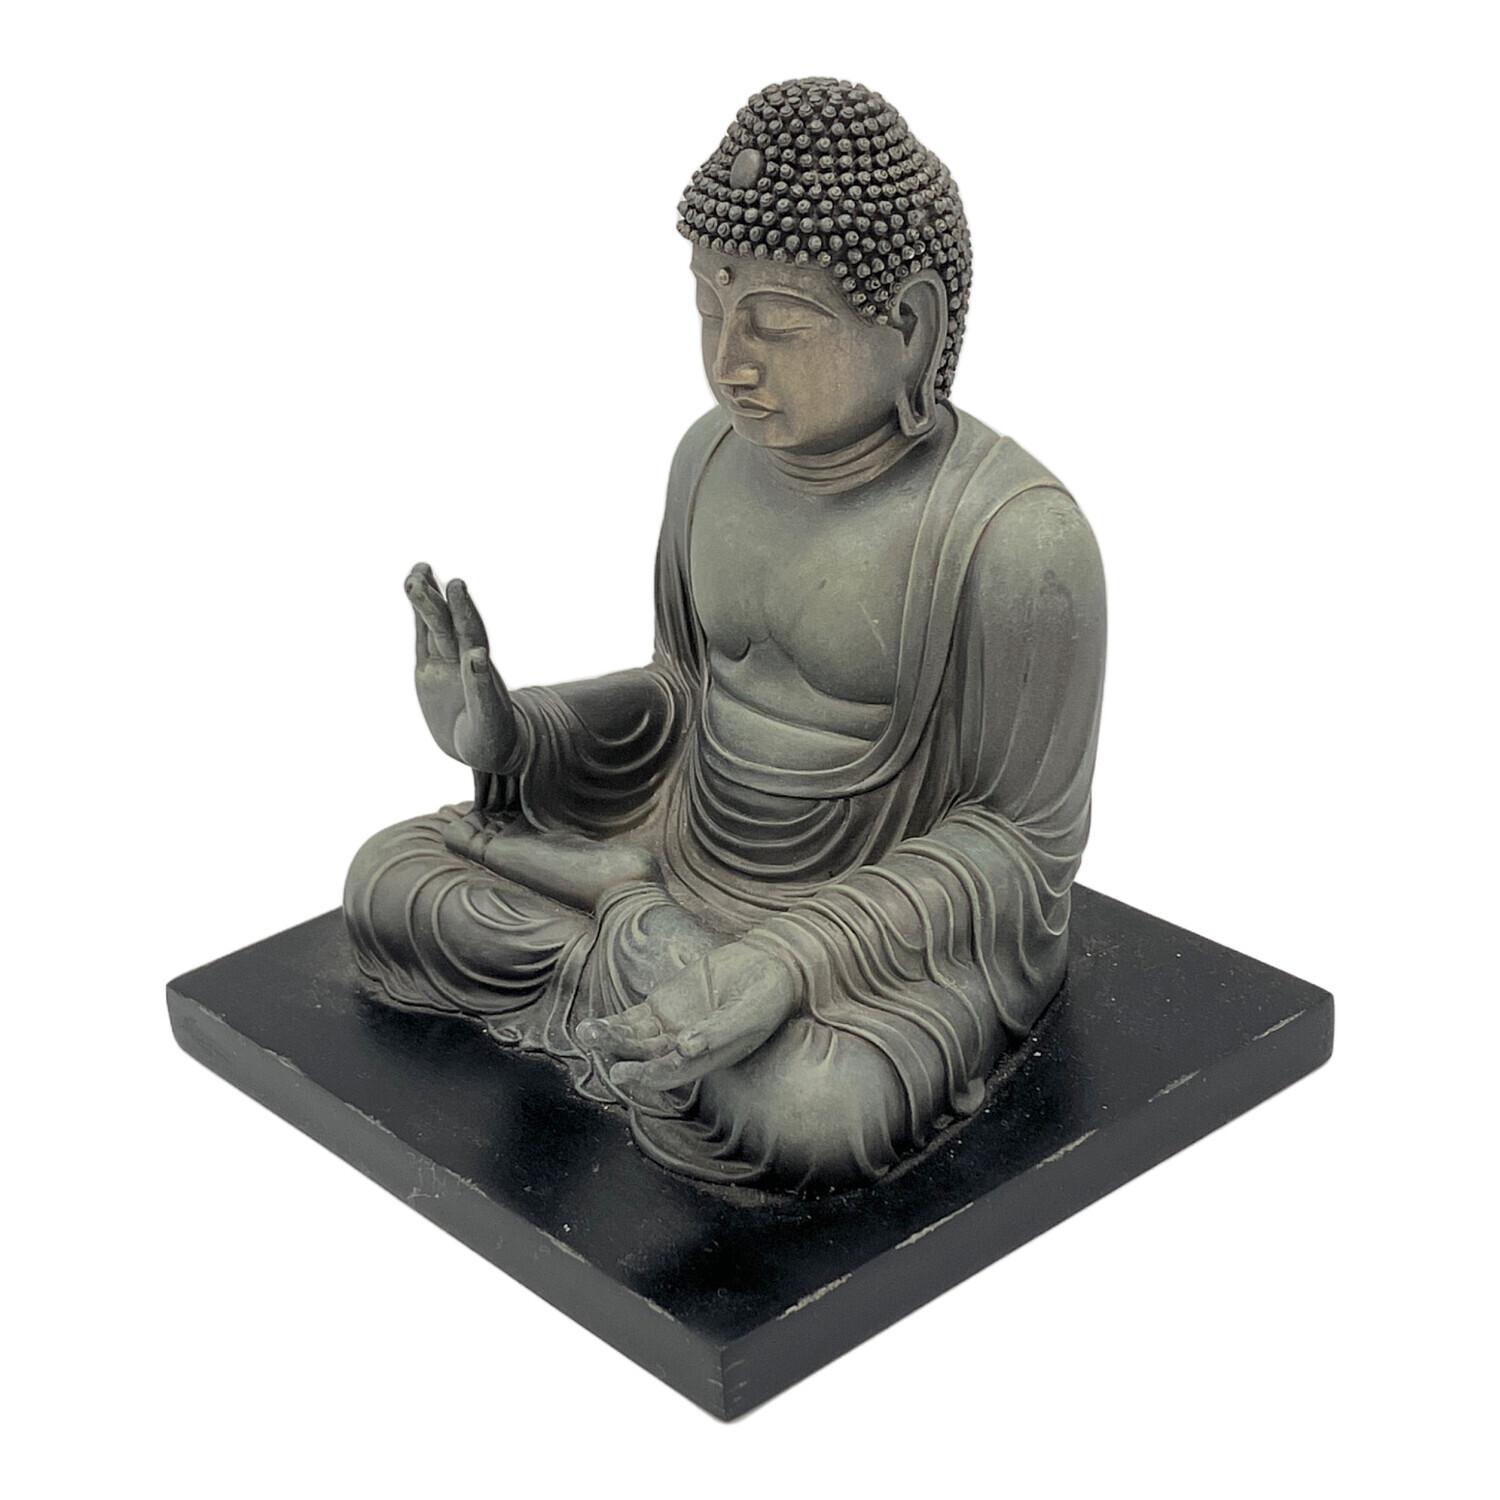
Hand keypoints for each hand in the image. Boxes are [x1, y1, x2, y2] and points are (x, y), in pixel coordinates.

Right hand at [405, 562, 520, 772]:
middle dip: (434, 601)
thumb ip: (481, 688)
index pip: (470, 635)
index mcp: (480, 670)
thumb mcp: (489, 718)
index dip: (464, 611)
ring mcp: (446, 662)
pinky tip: (414, 587)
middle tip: (421, 571)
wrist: (486, 749)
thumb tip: (477, 654)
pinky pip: (423, 637)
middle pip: (447, 625)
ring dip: (427, 599)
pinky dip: (419, 615)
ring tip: (418, 570)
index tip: (457, 585)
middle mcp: (463, 659)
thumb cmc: (494, 738)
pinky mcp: (430, 668)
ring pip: (434, 625)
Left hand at [577, 941, 798, 1091]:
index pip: (671, 1073)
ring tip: (588, 1034)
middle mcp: (684, 1048)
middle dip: (624, 1059)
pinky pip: (632, 1018)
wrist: (769, 966)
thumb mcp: (748, 1014)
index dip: (648, 1076)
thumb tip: (685, 1047)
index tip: (626, 1073)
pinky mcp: (663, 1004)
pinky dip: (614, 1022)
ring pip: (635, 1038)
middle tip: (603, 1057)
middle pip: (647, 1058)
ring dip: (611, 1039)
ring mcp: (671, 1026)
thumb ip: (718, 1031)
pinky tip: (593, 1025)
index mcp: (707, 1059)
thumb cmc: (766, 996)